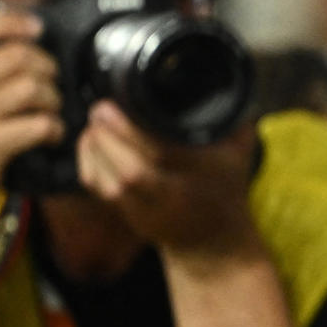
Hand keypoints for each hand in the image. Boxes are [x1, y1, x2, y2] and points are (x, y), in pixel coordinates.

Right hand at [0, 12, 61, 190]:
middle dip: (46, 66)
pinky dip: (54, 128)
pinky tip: (50, 135)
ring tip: (49, 111)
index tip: (36, 28)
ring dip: (52, 99)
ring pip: (31, 87)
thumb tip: (26, 33)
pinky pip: (39, 123)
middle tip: (51, 82)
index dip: (9, 22)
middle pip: (17, 56)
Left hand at [78, 104, 259, 261]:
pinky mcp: (124, 212)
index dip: (132, 131)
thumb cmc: (226, 191)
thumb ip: (235, 121)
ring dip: (94, 146)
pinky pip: (96, 186)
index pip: (161, 157)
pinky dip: (86, 160)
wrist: (212, 241)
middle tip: (101, 108)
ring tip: (96, 122)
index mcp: (199, 184)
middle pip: (128, 172)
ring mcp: (143, 210)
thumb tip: (228, 84)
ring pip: (105, 181)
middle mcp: (169, 201)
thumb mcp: (239, 154)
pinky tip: (91, 139)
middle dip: (108, 136)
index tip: (118, 104)